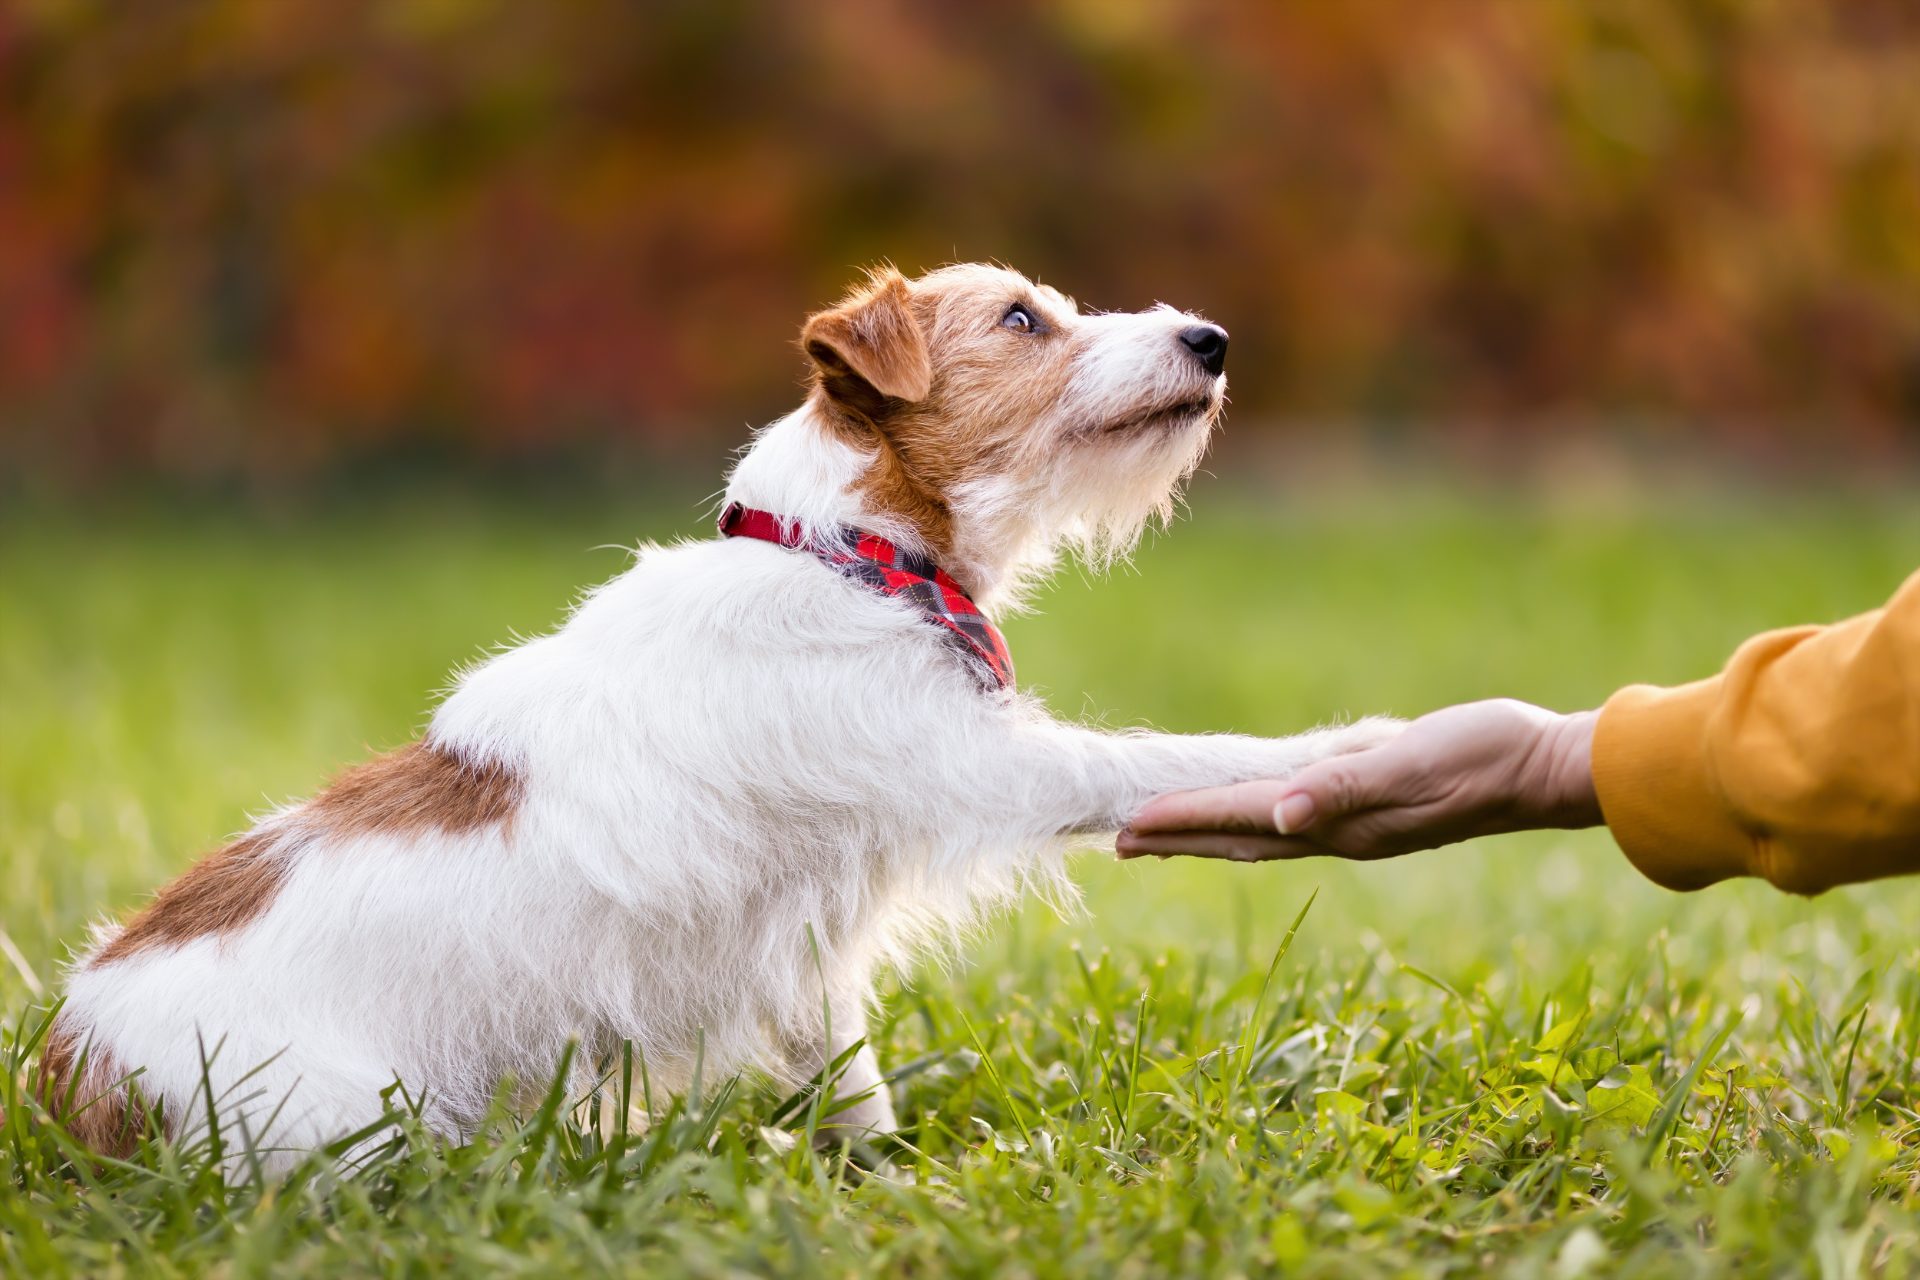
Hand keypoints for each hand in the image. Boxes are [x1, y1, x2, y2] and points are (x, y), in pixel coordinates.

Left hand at [1115, 699, 1602, 862]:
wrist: (1548, 767)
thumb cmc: (1483, 755)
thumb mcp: (1408, 762)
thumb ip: (1343, 787)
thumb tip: (1281, 814)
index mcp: (1339, 822)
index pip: (1239, 820)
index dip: (1180, 823)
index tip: (1125, 826)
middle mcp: (1339, 832)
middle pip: (1238, 839)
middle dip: (1178, 839)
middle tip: (1118, 840)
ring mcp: (1359, 825)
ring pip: (1263, 832)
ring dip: (1211, 832)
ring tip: (1166, 831)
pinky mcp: (1377, 808)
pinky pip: (1296, 815)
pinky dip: (1257, 815)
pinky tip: (1253, 807)